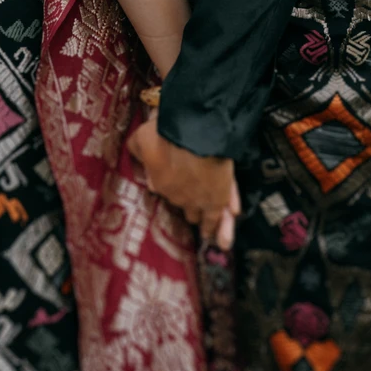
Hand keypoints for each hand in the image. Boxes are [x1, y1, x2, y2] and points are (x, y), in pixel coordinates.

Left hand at [128, 118, 239, 248]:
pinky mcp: (220, 194)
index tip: (173, 187)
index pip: (165, 191)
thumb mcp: (139, 139)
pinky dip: (228, 213)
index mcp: (160, 185)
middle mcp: (181, 198)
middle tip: (197, 216)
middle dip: (192, 209)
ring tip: (221, 241)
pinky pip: (225, 207)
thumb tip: (142, 166)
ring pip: (209, 218)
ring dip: (214, 227)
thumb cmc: (163, 133)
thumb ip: (137, 153)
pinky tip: (233, 216)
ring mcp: (202, 198)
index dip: (170, 187)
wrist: (193, 130)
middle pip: (189, 209)